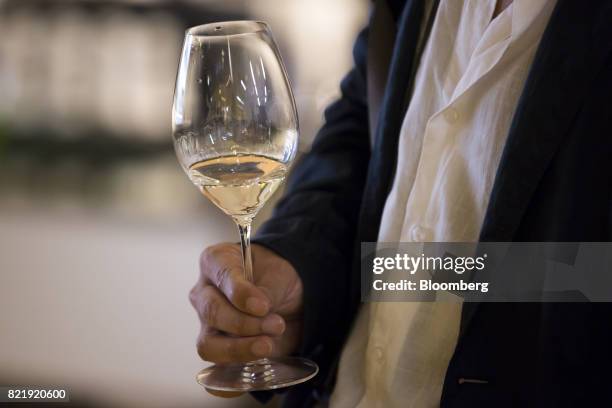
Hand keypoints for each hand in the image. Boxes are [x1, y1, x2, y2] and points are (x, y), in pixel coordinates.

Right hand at [190, 243, 303, 396]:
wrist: (290, 295)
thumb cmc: (278, 275)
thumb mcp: (280, 273)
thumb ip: (267, 289)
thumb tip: (259, 310)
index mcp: (216, 262)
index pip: (221, 276)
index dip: (240, 293)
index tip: (262, 306)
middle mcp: (205, 293)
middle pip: (212, 312)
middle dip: (246, 323)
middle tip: (275, 324)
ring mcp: (209, 324)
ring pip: (209, 344)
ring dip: (240, 349)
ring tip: (268, 345)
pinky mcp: (220, 349)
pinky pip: (216, 368)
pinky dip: (232, 375)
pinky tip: (252, 373)